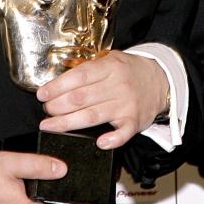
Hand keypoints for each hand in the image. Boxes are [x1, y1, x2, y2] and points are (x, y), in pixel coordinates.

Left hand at [37, 50, 168, 148]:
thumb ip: (89, 69)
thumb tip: (59, 83)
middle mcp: (118, 85)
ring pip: (92, 116)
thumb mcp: (111, 60)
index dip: (57, 86)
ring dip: (68, 122)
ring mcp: (126, 105)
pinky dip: (112, 139)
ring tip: (50, 125)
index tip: (42, 94)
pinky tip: (99, 142)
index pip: (79, 77)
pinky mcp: (134, 121)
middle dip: (57, 106)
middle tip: (46, 110)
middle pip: (81, 98)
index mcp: (110, 67)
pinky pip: (123, 133)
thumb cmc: (130, 71)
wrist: (160, 81)